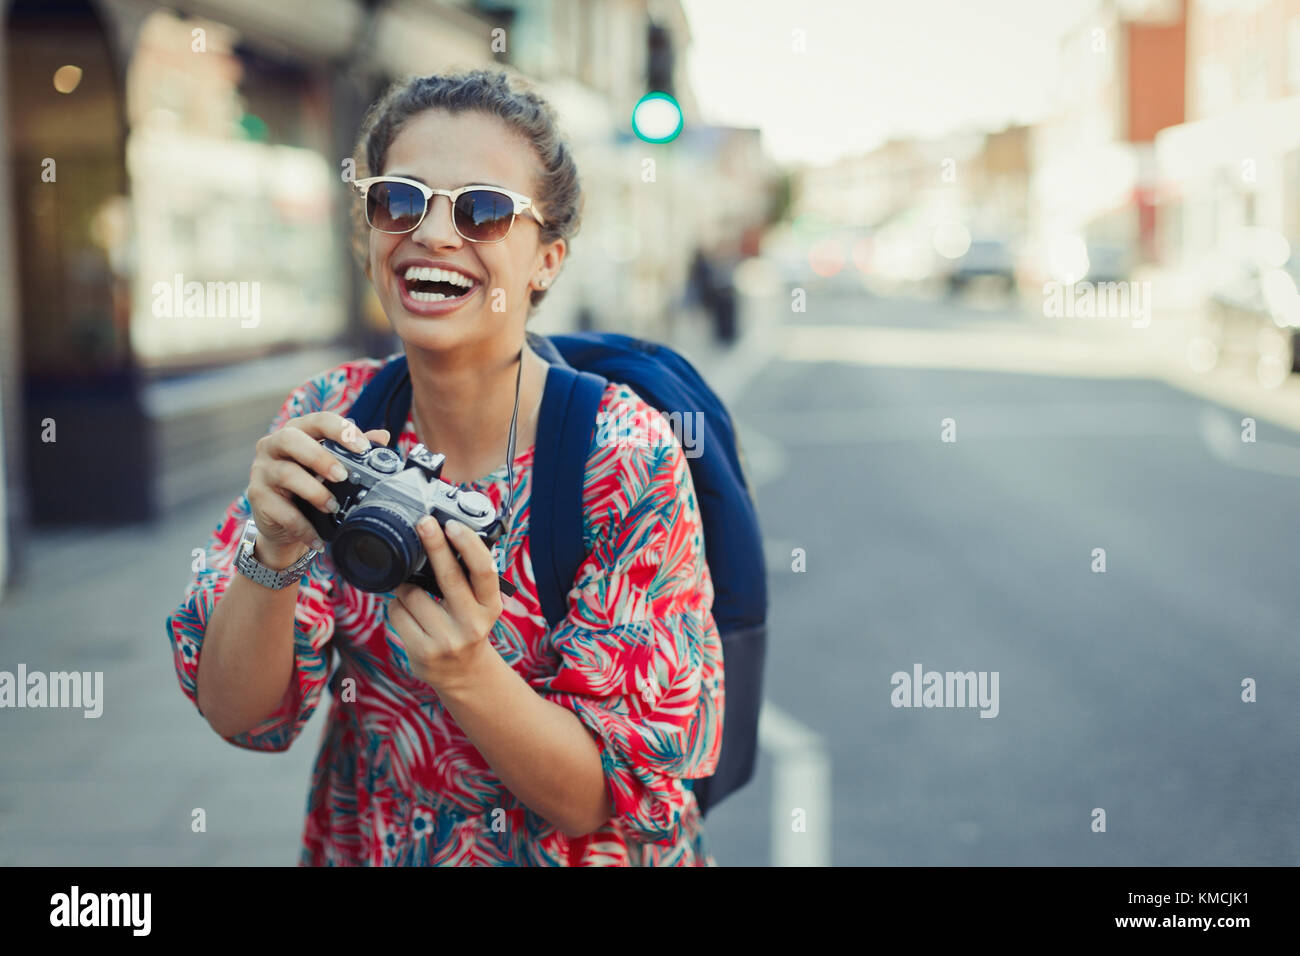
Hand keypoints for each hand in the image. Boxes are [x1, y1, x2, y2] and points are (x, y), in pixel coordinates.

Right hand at [246, 412, 389, 563]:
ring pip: (285, 474)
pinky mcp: (256, 497)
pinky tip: (318, 538)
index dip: (341, 430)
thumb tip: (382, 436)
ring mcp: (262, 471)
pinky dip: (303, 526)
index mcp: (297, 431)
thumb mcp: (330, 466)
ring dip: (314, 492)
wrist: (282, 524)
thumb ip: (353, 451)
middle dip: (320, 456)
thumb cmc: (309, 486)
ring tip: (333, 507)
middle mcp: (273, 446)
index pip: (318, 420)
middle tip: (342, 475)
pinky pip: (281, 511)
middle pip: (292, 439)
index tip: (363, 447)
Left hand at [387, 516, 505, 692]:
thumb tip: (446, 536)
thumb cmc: (468, 625)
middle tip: (423, 522)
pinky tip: (408, 612)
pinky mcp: (422, 652)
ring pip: (412, 594)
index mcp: (490, 606)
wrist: (464, 673)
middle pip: (449, 576)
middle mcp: (471, 623)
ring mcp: (446, 640)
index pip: (483, 570)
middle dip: (434, 544)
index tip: (452, 525)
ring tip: (415, 593)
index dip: (468, 545)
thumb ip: (470, 577)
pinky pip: (397, 612)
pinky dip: (397, 606)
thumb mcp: (481, 604)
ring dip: (406, 586)